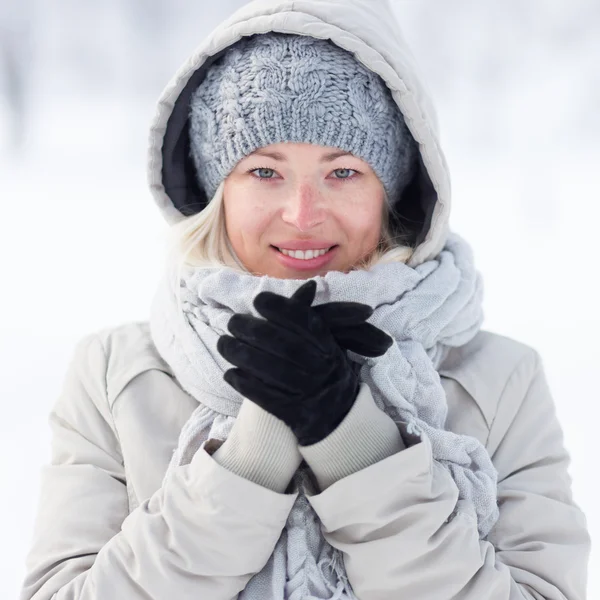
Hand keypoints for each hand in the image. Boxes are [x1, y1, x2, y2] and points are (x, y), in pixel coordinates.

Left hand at [216, 280, 392, 445]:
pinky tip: (230, 373)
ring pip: (271, 370)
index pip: (305, 322)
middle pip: (283, 344)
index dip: (280, 308)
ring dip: (242, 354)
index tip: (258, 300)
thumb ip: (310, 318)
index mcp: (329, 346)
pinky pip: (266, 398)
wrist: (339, 419)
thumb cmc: (326, 372)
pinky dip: (245, 384)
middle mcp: (321, 367)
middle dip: (252, 330)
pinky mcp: (295, 414)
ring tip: (224, 344)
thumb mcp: (326, 344)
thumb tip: (309, 286)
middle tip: (232, 322)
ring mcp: (309, 392)